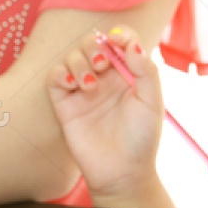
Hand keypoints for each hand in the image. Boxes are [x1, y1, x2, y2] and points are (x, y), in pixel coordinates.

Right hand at [46, 25, 172, 207]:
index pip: (121, 41)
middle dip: (94, 45)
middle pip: (92, 42)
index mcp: (128, 73)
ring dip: (79, 63)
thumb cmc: (142, 139)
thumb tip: (131, 44)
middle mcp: (105, 78)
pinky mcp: (65, 104)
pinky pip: (55, 77)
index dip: (119, 35)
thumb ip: (146, 71)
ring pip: (72, 56)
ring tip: (90, 86)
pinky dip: (60, 74)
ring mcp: (84, 90)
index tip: (118, 42)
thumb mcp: (152, 103)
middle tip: (101, 65)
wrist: (121, 172)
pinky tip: (73, 86)